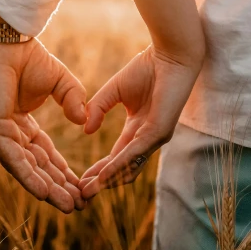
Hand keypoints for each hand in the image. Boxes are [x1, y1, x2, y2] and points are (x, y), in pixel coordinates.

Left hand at [0, 0, 86, 213]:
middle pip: (37, 166)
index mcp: (20, 123)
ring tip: (69, 206)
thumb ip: (75, 100)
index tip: (82, 187)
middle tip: (78, 205)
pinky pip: (13, 159)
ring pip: (26, 168)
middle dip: (58, 187)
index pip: (44, 154)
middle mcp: (8, 133)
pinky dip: (29, 177)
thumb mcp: (61, 81)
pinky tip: (45, 193)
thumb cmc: (26, 55)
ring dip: (48, 189)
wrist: (4, 38)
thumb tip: (83, 121)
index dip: (63, 171)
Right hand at [79, 46, 201, 198]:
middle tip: (81, 194)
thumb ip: (98, 108)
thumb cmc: (147, 68)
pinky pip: (135, 154)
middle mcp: (148, 137)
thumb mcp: (114, 91)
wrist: (169, 55)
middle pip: (123, 168)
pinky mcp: (159, 132)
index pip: (117, 156)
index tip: (81, 180)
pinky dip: (117, 166)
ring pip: (129, 167)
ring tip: (88, 190)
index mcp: (139, 128)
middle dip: (102, 182)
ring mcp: (155, 137)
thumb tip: (86, 130)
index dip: (100, 169)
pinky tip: (103, 174)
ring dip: (108, 180)